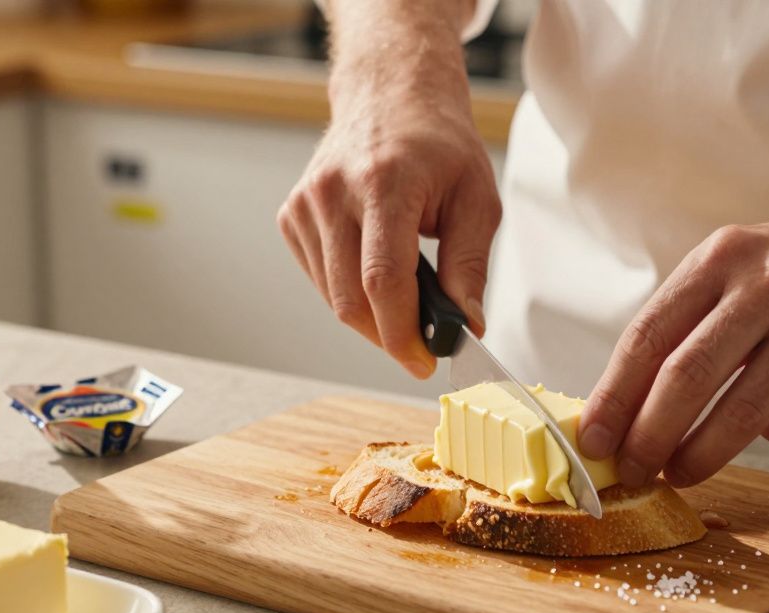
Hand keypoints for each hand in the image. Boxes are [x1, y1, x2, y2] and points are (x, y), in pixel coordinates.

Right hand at [277, 53, 499, 378]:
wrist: (391, 96)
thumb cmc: (438, 145)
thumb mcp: (477, 199)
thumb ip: (470, 267)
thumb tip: (465, 327)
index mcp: (384, 182)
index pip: (383, 279)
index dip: (402, 332)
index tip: (424, 361)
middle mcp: (333, 191)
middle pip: (351, 299)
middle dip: (388, 336)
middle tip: (422, 345)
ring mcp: (305, 203)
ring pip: (333, 297)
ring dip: (372, 317)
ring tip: (408, 302)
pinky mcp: (291, 215)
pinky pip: (321, 279)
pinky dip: (351, 293)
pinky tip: (377, 273)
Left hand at [578, 201, 768, 488]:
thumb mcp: (736, 267)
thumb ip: (685, 323)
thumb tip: (622, 406)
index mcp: (722, 257)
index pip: (648, 335)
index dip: (613, 396)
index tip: (592, 440)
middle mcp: (768, 283)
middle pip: (687, 376)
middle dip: (648, 437)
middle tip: (631, 470)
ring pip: (742, 412)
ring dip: (700, 456)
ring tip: (679, 473)